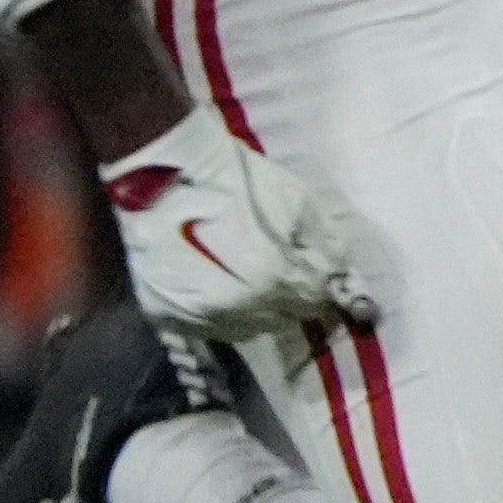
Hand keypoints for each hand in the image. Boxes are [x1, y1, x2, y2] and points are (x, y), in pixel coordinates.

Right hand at [98, 101, 375, 345]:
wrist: (165, 173)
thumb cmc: (234, 181)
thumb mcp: (294, 202)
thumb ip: (320, 245)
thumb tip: (338, 274)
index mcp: (268, 277)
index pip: (313, 302)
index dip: (324, 290)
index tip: (326, 281)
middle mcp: (232, 307)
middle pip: (280, 320)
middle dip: (291, 299)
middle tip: (289, 275)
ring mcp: (194, 315)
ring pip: (245, 329)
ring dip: (258, 311)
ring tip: (256, 280)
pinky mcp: (164, 315)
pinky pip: (208, 328)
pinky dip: (224, 314)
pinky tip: (226, 288)